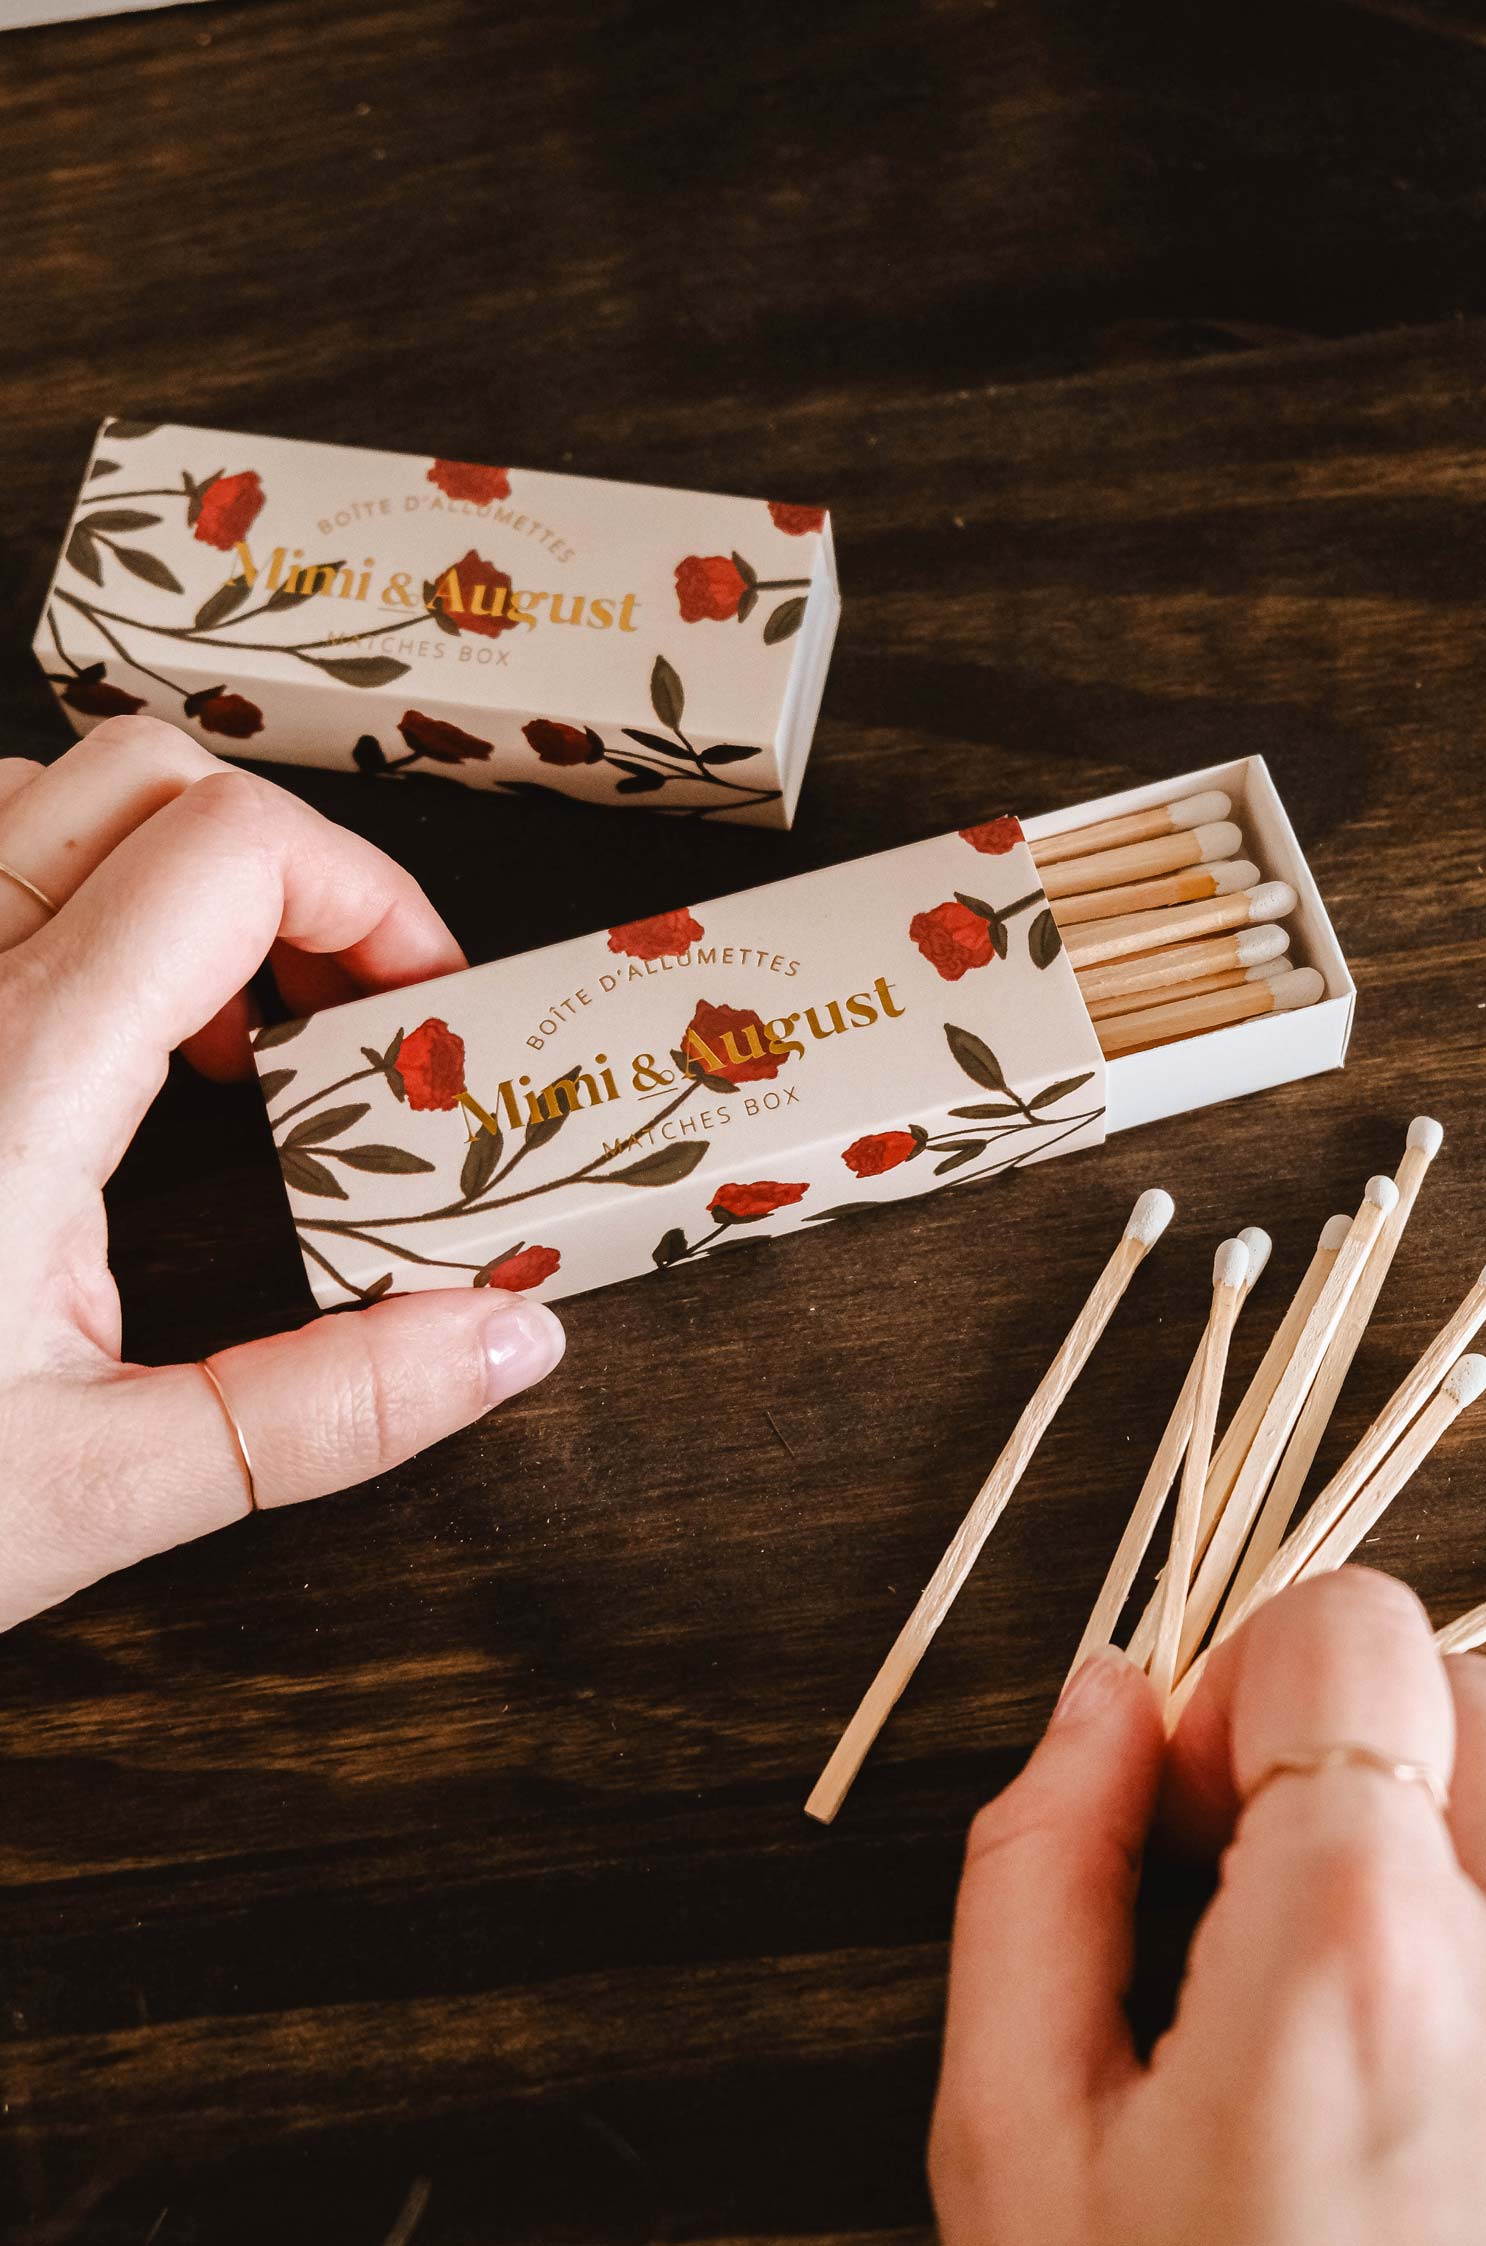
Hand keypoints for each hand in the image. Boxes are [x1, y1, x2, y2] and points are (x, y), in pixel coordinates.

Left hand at [0, 717, 565, 1630]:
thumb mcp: (104, 1492)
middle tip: (346, 1005)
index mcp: (9, 1090)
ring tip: (229, 1024)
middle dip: (291, 859)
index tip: (418, 1012)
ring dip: (177, 867)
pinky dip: (78, 893)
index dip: (367, 892)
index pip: (226, 852)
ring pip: (45, 796)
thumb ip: (329, 1410)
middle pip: (146, 773)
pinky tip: (109, 1038)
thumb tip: (512, 1335)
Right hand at [931, 1567, 1485, 2245]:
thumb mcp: (1022, 2140)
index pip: (1345, 1624)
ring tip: (1368, 1979)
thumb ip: (1041, 1865)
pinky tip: (1463, 2044)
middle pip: (1471, 1686)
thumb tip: (1106, 1694)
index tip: (1192, 1814)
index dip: (1240, 1686)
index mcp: (1350, 1951)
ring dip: (1468, 1834)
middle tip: (1262, 1893)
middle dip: (1352, 1741)